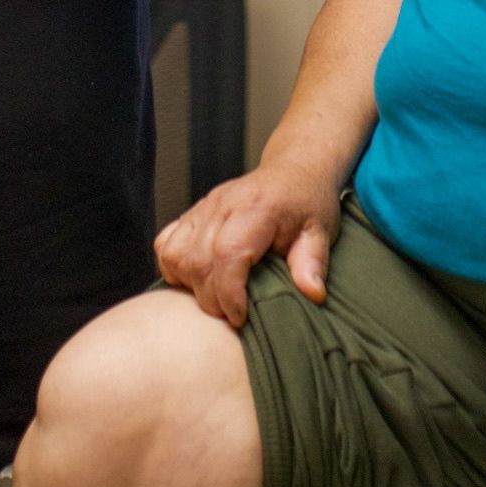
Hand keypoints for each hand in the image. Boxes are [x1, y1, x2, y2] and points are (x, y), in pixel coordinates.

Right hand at [153, 159, 340, 325]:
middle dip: (211, 299)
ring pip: (176, 253)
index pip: (228, 253)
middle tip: (233, 315)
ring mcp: (205, 206)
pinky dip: (174, 267)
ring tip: (216, 298)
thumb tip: (311, 294)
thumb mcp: (320, 231)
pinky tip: (196, 279)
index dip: (228, 293)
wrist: (294, 169)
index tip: (240, 317)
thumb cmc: (307, 203)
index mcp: (257, 208)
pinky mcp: (195, 211)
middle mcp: (224, 203)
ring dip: (189, 284)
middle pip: (198, 260)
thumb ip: (313, 262)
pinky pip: (166, 242)